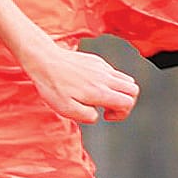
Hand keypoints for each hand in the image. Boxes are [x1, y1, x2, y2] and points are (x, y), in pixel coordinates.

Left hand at [21, 41, 138, 124]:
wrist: (44, 60)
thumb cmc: (52, 85)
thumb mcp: (66, 109)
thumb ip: (86, 116)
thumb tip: (97, 115)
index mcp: (99, 91)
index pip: (127, 102)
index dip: (122, 113)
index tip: (106, 115)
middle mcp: (104, 77)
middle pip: (133, 90)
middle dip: (126, 103)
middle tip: (107, 107)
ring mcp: (102, 67)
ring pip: (127, 79)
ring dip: (120, 91)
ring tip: (101, 97)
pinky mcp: (96, 60)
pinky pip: (114, 71)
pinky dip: (111, 81)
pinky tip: (92, 85)